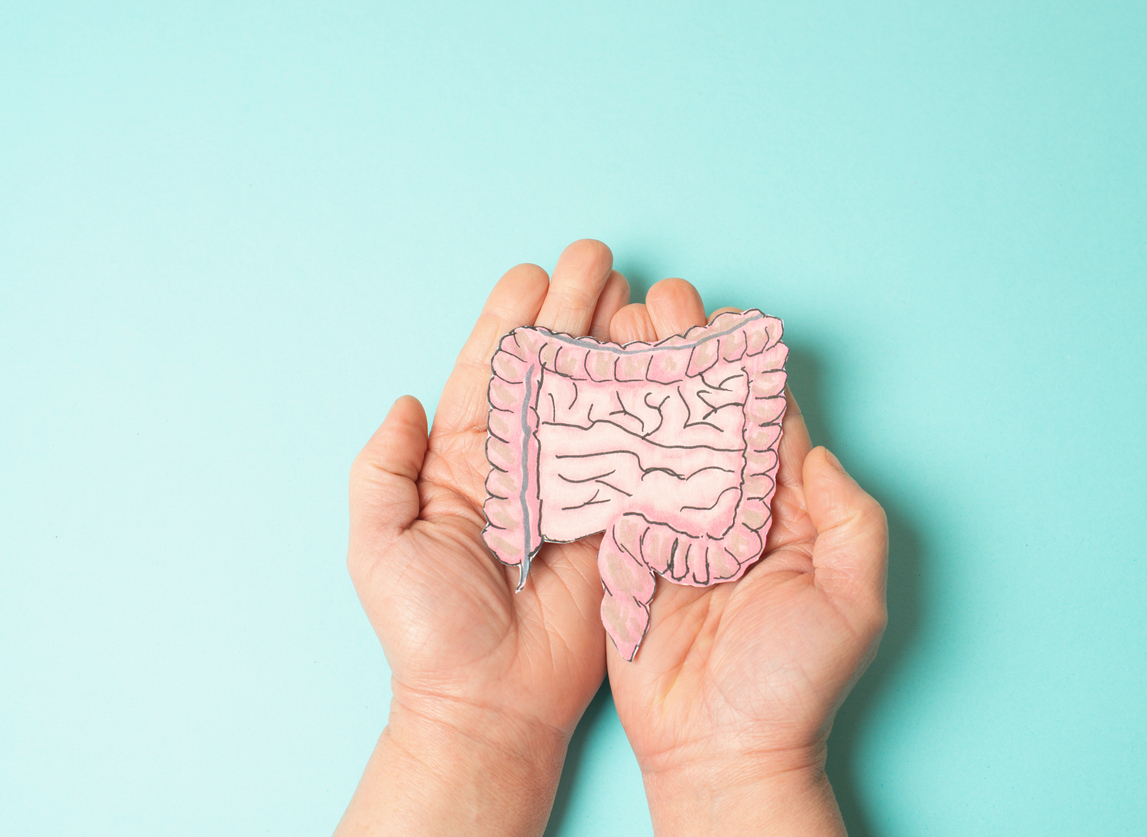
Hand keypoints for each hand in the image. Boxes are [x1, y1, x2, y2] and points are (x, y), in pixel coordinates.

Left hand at [337, 240, 629, 835]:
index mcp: (464, 464)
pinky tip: (664, 361)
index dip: (508, 321)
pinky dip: (650, 407)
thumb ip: (381, 468)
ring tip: (634, 290)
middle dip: (571, 310)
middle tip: (595, 257)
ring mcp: (573, 490)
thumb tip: (405, 398)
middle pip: (550, 372)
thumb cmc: (427, 630)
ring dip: (613, 343)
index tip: (530, 272)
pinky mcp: (615, 519)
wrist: (488, 703)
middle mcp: (523, 466)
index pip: (489, 374)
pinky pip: (634, 453)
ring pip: (596, 399)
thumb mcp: (379, 544)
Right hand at [605, 280, 888, 835]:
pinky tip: (583, 389)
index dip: (742, 365)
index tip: (720, 313)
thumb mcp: (852, 600)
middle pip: (701, 413)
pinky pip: (612, 483)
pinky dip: (599, 436)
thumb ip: (851, 519)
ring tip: (617, 324)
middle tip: (658, 297)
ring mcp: (671, 525)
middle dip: (681, 353)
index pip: (762, 420)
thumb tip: (818, 450)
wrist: (721, 752)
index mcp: (781, 509)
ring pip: (653, 436)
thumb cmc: (794, 684)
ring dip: (637, 380)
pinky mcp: (625, 550)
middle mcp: (724, 507)